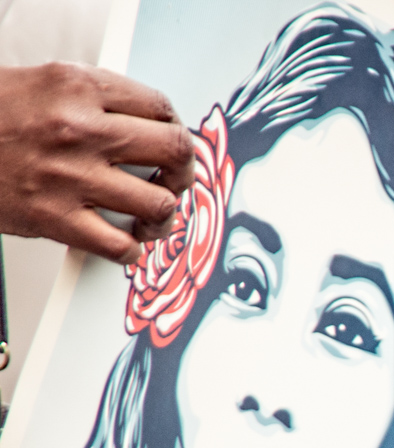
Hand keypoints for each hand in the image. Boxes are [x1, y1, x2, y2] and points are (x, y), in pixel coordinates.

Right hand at [0, 63, 194, 262]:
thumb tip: (150, 126)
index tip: (173, 145)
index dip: (176, 130)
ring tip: (150, 217)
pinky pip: (122, 246)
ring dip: (163, 217)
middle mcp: (79, 129)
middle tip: (175, 182)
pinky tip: (123, 242)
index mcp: (77, 87)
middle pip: (175, 152)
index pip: (160, 108)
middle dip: (184, 172)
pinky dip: (131, 251)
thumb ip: (97, 100)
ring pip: (158, 203)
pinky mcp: (56, 219)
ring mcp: (70, 176)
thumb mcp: (43, 84)